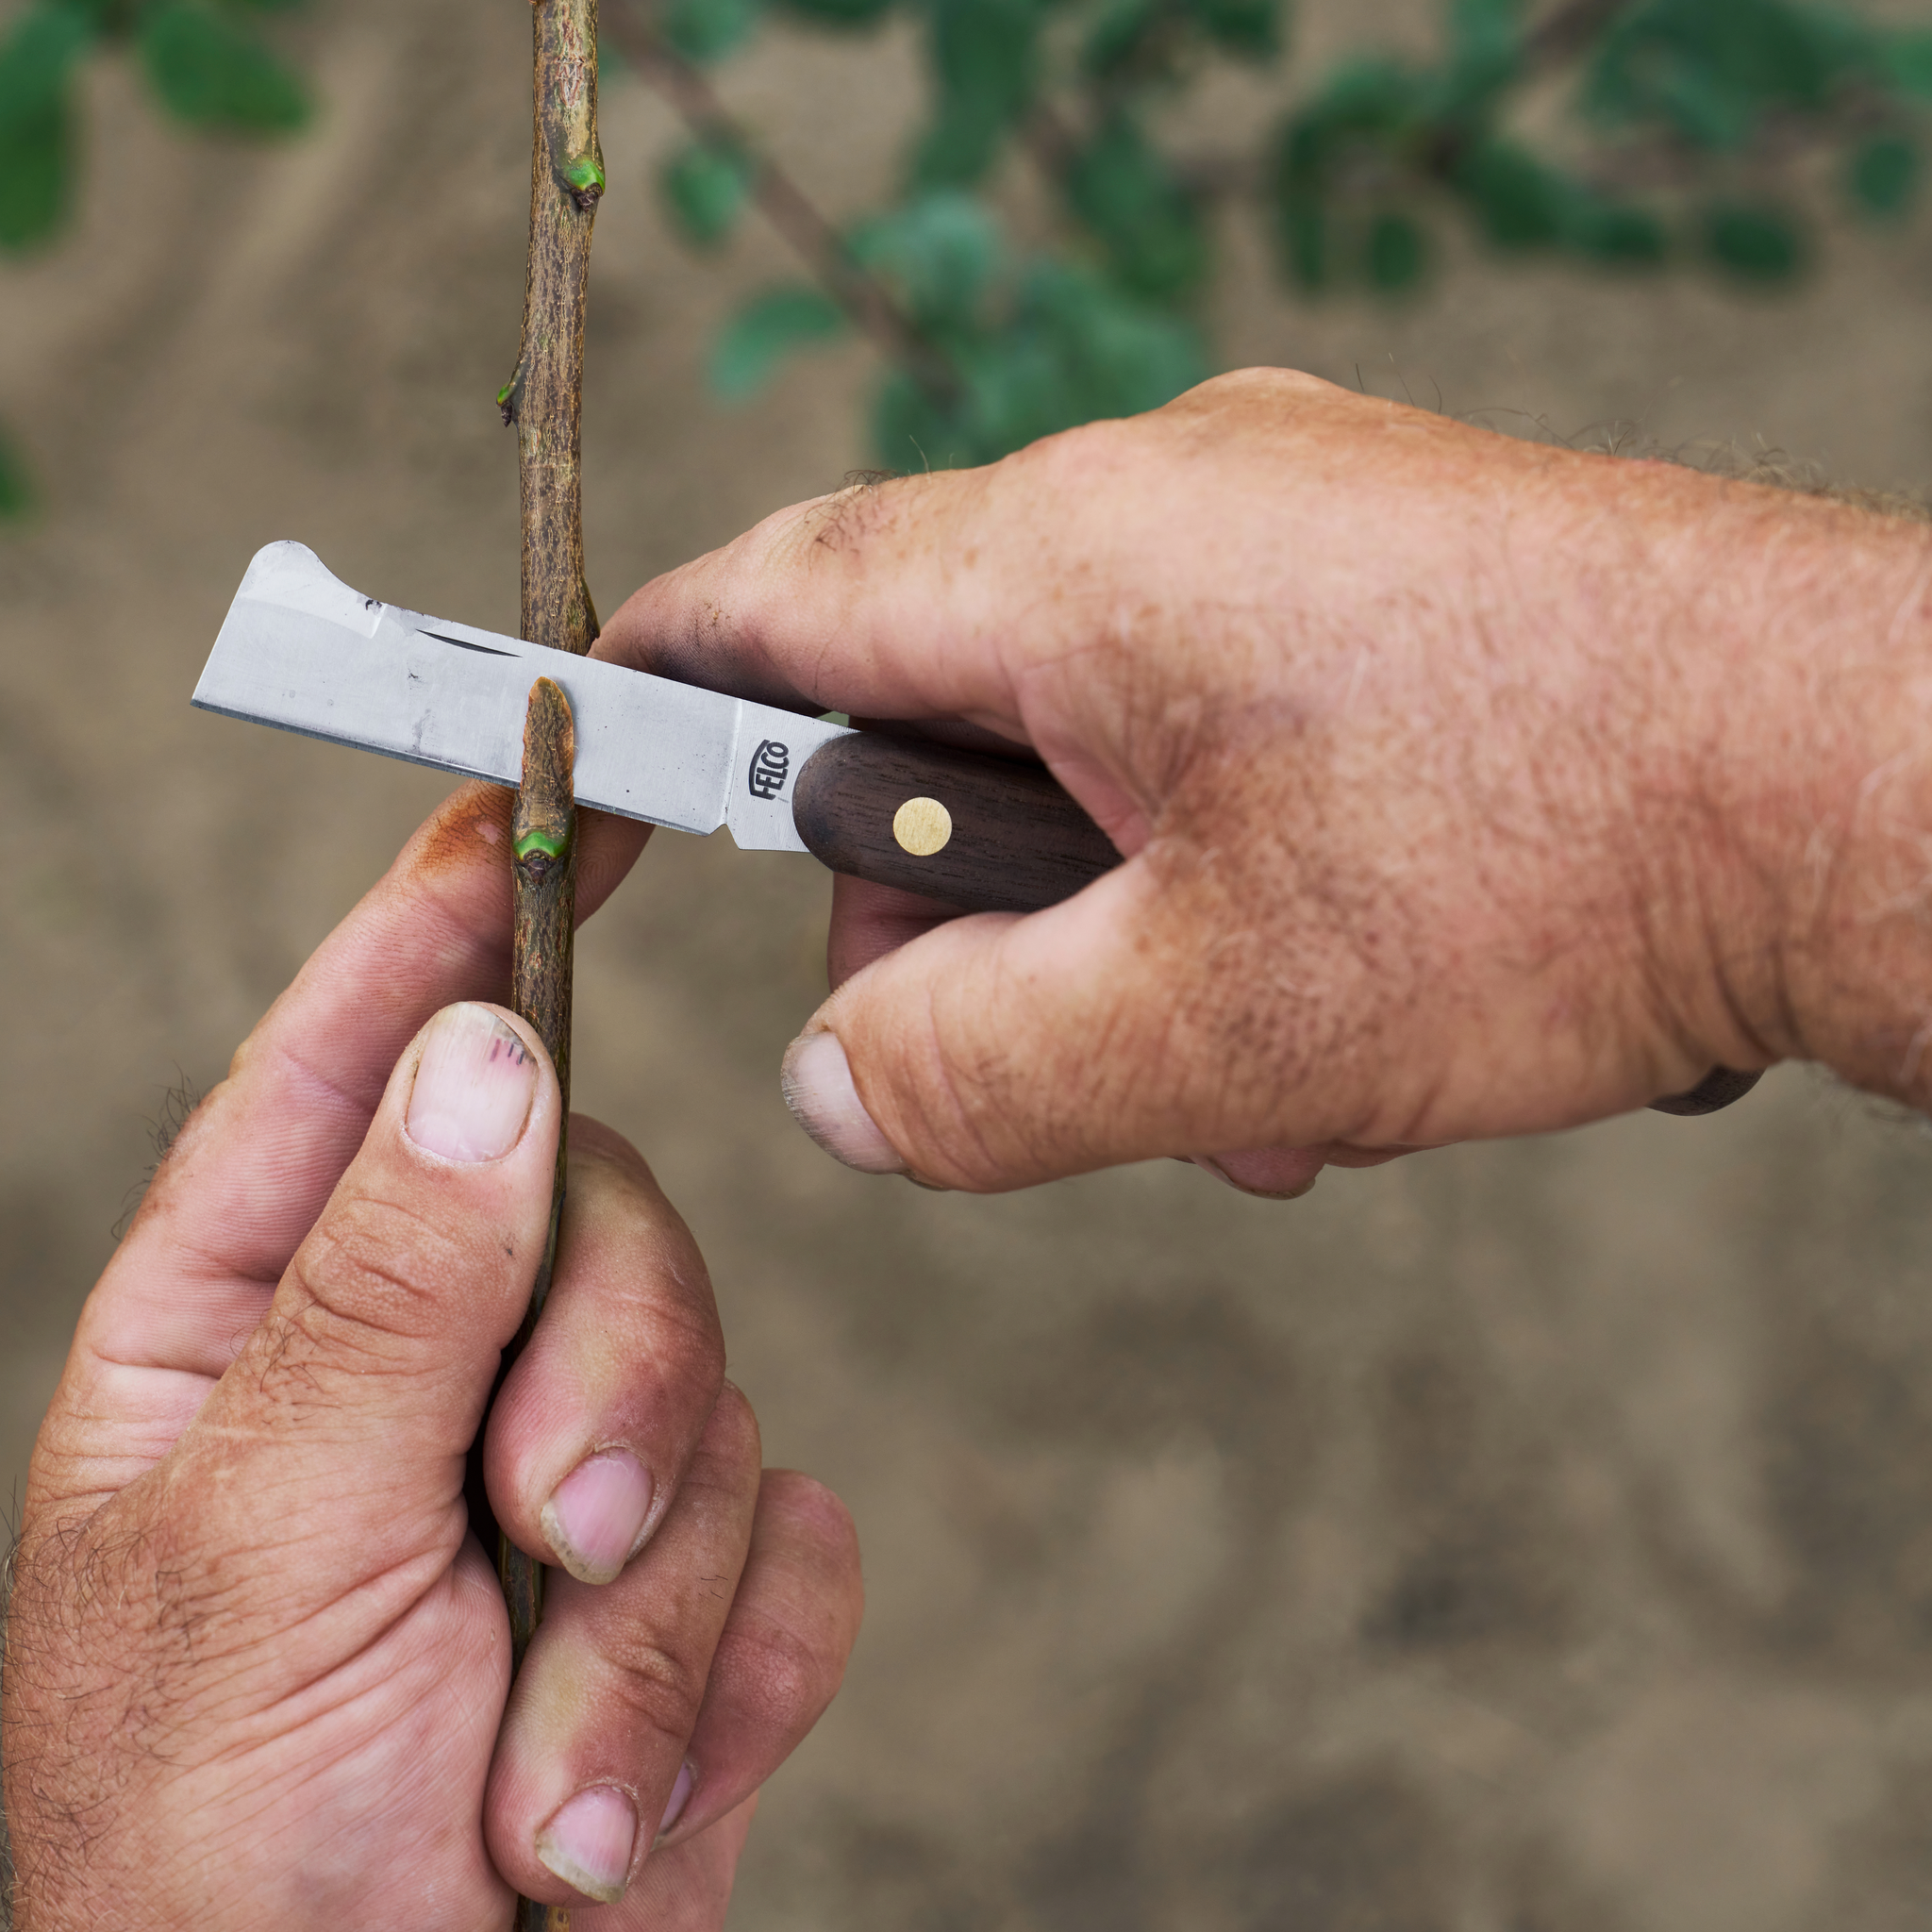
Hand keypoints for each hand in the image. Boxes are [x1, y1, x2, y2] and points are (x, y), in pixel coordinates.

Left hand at [1, 788, 862, 1928]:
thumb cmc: (212, 1865)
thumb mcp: (259, 1558)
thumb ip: (385, 1293)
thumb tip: (485, 1059)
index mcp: (260, 1320)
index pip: (363, 1055)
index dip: (454, 914)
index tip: (548, 791)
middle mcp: (426, 1365)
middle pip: (608, 1214)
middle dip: (609, 1379)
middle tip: (550, 1527)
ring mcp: (567, 1472)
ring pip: (719, 1391)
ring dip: (647, 1601)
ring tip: (536, 1766)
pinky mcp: (688, 1590)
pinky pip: (796, 1540)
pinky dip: (728, 1671)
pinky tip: (618, 1785)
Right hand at [601, 369, 1931, 1193]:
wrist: (1875, 778)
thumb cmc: (1562, 864)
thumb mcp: (1210, 1021)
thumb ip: (966, 1072)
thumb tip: (828, 1086)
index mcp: (1075, 558)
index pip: (773, 596)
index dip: (660, 693)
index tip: (602, 771)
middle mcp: (1166, 495)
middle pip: (933, 706)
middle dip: (955, 914)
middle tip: (1033, 1068)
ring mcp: (1286, 519)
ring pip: (1089, 745)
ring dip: (1118, 930)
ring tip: (1257, 1078)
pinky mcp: (1382, 573)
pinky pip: (1217, 724)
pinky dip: (1221, 874)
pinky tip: (1334, 1009)